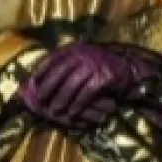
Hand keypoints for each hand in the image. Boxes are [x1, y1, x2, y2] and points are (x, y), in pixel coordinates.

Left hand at [19, 43, 155, 127]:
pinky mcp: (102, 78)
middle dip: (47, 87)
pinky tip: (72, 113)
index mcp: (75, 48)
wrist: (129, 68)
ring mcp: (93, 65)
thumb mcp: (84, 57)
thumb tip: (42, 76)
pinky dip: (77, 105)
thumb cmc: (102, 65)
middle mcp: (83, 54)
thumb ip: (67, 62)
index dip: (40, 71)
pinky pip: (85, 94)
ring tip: (54, 110)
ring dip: (61, 99)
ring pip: (70, 85)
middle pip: (59, 72)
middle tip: (40, 100)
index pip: (52, 58)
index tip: (32, 83)